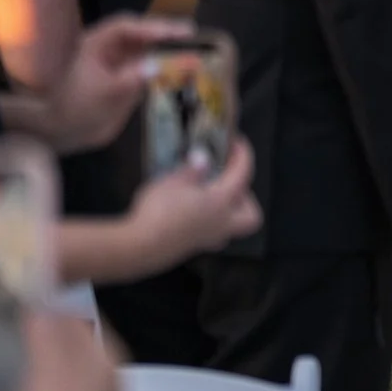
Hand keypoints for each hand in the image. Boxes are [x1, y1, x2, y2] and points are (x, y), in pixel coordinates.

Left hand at [32, 14, 194, 151]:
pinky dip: (169, 68)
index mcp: (96, 43)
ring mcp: (121, 63)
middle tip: (191, 34)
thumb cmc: (76, 107)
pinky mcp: (130, 79)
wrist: (65, 132)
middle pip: (141, 34)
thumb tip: (159, 65)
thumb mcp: (105, 92)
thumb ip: (132, 78)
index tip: (177, 32)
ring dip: (170, 50)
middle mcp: (110, 48)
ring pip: (149, 49)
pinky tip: (185, 70)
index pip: (127, 27)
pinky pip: (152, 68)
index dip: (152, 27)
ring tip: (195, 50)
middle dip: (166, 34)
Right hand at [123, 137, 261, 266]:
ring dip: (228, 210)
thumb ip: (192, 170)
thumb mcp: (173, 181)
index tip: (238, 143)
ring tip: (208, 194)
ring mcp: (209, 239)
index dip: (243, 156)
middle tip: (228, 181)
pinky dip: (208, 220)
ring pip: (233, 226)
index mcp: (222, 202)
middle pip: (251, 213)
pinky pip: (212, 232)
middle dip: (245, 197)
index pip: (243, 174)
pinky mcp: (193, 247)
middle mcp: (222, 223)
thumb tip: (202, 160)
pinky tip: (190, 210)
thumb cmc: (159, 212)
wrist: (141, 247)